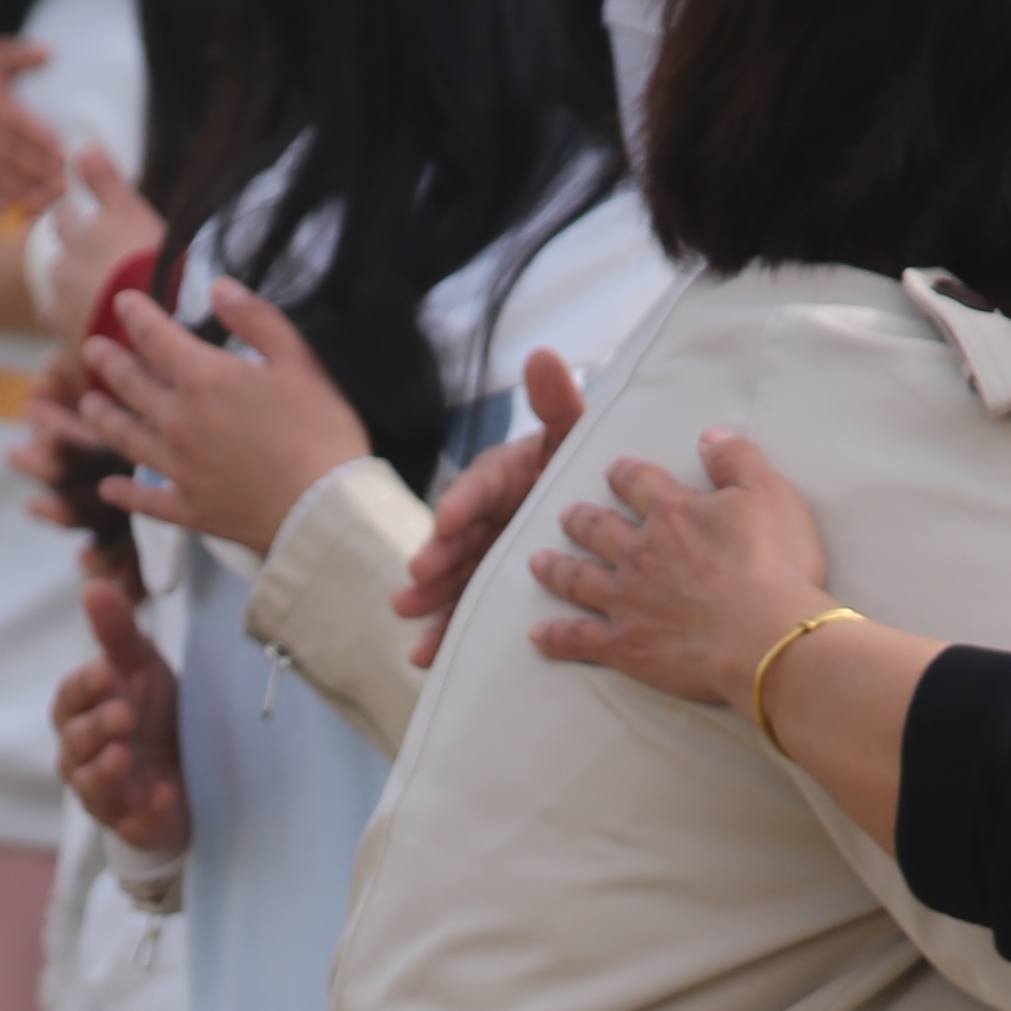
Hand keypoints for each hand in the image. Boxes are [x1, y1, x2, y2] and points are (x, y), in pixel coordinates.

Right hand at [0, 0, 66, 217]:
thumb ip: (21, 54)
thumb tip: (48, 52)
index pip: (19, 124)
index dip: (41, 140)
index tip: (63, 153)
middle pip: (9, 153)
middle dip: (37, 171)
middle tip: (63, 185)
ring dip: (21, 190)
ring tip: (46, 202)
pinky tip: (14, 208)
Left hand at [34, 144, 158, 354]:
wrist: (149, 322)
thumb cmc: (148, 262)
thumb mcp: (130, 210)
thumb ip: (104, 179)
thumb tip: (80, 146)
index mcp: (78, 236)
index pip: (63, 217)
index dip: (76, 220)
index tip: (92, 227)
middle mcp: (64, 269)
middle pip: (60, 261)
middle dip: (75, 265)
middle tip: (105, 273)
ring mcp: (65, 309)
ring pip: (61, 301)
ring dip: (76, 301)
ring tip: (107, 308)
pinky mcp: (70, 343)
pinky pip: (65, 339)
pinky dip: (76, 335)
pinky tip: (97, 338)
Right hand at [53, 576, 188, 860]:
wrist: (188, 769)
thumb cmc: (153, 713)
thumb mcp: (142, 667)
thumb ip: (117, 632)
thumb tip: (93, 586)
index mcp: (81, 714)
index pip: (70, 698)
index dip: (85, 686)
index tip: (107, 670)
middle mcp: (83, 756)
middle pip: (75, 743)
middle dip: (95, 728)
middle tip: (123, 713)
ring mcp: (107, 794)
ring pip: (91, 786)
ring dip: (106, 770)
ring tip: (125, 754)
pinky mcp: (134, 825)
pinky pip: (132, 824)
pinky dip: (145, 812)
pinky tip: (165, 794)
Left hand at [82, 275, 368, 558]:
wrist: (325, 512)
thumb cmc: (322, 432)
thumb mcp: (299, 361)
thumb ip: (256, 319)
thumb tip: (219, 286)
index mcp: (203, 378)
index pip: (155, 336)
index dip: (136, 315)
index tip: (123, 301)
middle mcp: (178, 421)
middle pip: (130, 385)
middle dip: (108, 362)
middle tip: (91, 350)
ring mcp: (178, 468)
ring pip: (126, 438)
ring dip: (104, 419)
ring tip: (89, 406)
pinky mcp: (188, 509)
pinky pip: (145, 500)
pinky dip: (124, 494)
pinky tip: (110, 489)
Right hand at [397, 348, 585, 667]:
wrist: (600, 511)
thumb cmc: (582, 467)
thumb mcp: (575, 435)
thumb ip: (558, 403)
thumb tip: (542, 354)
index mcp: (504, 476)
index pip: (479, 486)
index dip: (462, 503)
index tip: (447, 522)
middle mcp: (486, 515)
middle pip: (456, 537)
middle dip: (435, 559)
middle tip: (417, 579)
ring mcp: (484, 554)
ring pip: (453, 577)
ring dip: (431, 599)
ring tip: (409, 618)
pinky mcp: (487, 588)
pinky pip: (464, 610)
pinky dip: (445, 632)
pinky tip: (424, 656)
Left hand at [529, 429, 834, 710]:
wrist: (764, 635)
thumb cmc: (775, 565)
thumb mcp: (770, 494)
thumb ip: (737, 459)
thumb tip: (710, 434)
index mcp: (672, 513)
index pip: (638, 482)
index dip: (624, 473)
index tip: (612, 470)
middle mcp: (640, 552)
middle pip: (597, 528)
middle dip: (579, 519)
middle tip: (565, 514)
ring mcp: (627, 599)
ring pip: (578, 578)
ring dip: (555, 568)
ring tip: (537, 562)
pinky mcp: (625, 644)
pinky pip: (579, 639)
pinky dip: (555, 637)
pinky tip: (535, 635)